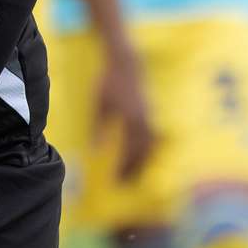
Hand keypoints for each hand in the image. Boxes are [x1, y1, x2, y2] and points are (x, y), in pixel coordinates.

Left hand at [94, 44, 154, 181]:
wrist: (127, 63)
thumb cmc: (109, 82)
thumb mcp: (99, 104)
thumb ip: (98, 129)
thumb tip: (95, 152)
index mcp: (130, 120)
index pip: (129, 151)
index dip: (123, 168)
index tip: (115, 181)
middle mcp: (144, 121)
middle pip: (142, 153)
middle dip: (133, 170)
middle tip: (122, 184)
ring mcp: (150, 117)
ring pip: (150, 147)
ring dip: (142, 163)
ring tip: (131, 175)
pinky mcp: (150, 114)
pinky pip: (153, 139)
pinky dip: (148, 151)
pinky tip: (140, 158)